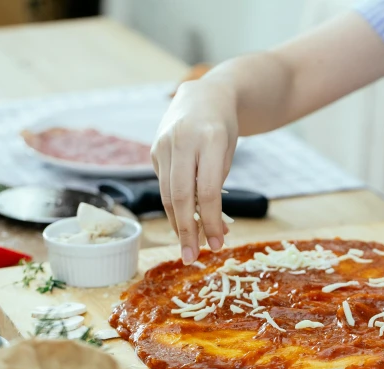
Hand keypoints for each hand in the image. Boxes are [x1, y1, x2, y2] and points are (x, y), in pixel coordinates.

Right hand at [151, 79, 236, 264]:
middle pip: (181, 195)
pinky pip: (164, 185)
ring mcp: (164, 144)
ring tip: (189, 246)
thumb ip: (217, 183)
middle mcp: (182, 140)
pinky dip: (174, 207)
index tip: (217, 245)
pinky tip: (184, 223)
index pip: (207, 190)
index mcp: (210, 139)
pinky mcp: (154, 150)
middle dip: (187, 230)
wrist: (204, 96)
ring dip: (178, 223)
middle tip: (192, 257)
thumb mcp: (228, 152)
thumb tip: (212, 227)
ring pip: (168, 193)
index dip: (211, 221)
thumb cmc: (222, 129)